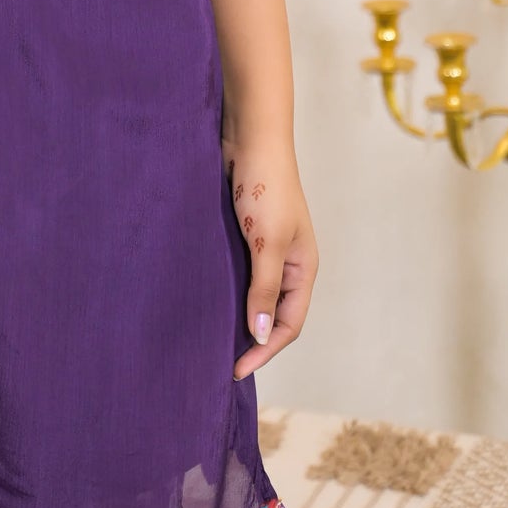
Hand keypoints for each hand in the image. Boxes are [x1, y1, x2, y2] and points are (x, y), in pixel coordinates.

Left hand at [221, 129, 317, 380]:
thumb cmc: (266, 186)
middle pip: (274, 314)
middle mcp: (288, 262)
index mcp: (303, 268)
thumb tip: (261, 335)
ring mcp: (266, 248)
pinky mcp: (245, 233)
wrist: (249, 138)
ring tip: (210, 338)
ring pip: (254, 294)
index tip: (236, 369)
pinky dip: (226, 290)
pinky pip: (238, 272)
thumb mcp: (266, 241)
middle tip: (221, 362)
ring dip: (238, 316)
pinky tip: (204, 299)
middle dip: (253, 340)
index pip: (289, 325)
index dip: (265, 350)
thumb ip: (264, 288)